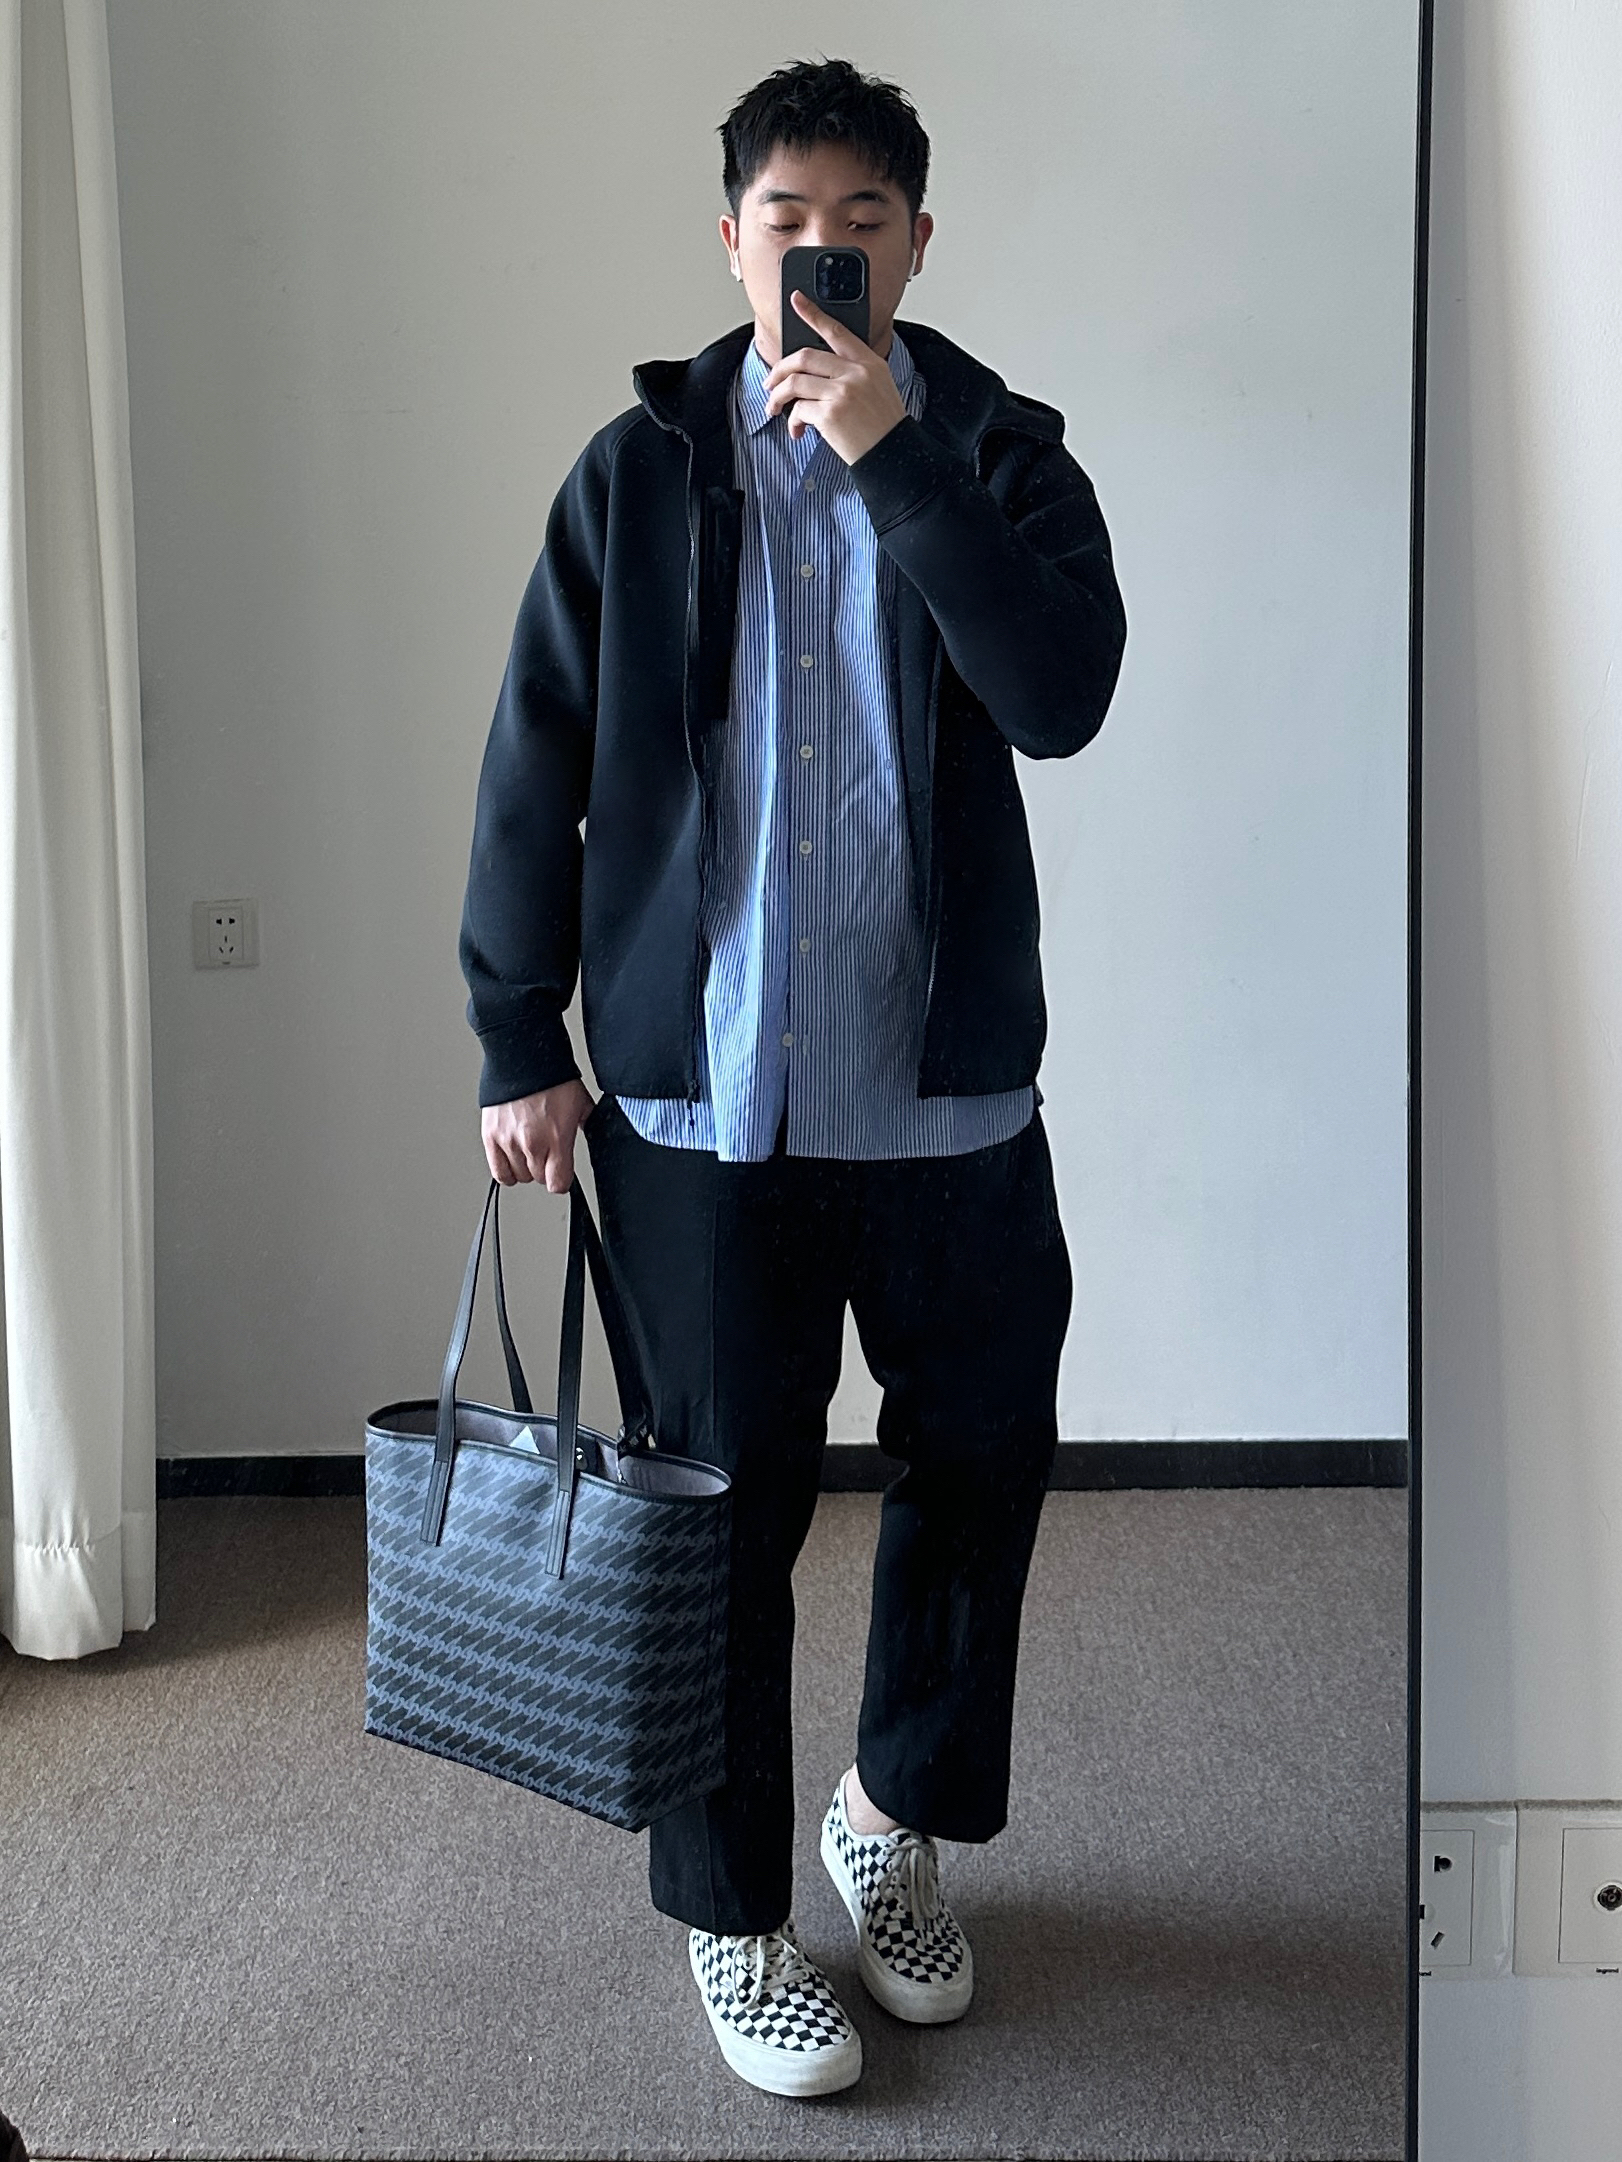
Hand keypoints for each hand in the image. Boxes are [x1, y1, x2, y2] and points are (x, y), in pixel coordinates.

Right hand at [481, 1078, 596, 1193]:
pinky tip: (512, 1158)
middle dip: (544, 1169)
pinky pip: (498, 1172)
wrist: (524, 1056)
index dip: (561, 1180)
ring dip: (525, 1167)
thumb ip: (583, 1127)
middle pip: (538, 1179)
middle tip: (545, 1152)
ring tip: (528, 1150)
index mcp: (557, 1138)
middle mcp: (532, 1144)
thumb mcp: (581, 1104)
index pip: (558, 1184)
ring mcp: (509, 1142)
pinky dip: (506, 1169)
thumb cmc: (553, 1077)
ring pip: (518, 1176)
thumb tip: (592, 1137)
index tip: (561, 1173)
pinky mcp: (490, 1137)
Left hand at [764, 290, 907, 464]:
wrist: (894, 454)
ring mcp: (842, 393)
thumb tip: (813, 372)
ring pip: (795, 383)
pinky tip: (798, 431)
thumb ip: (852, 372)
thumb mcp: (878, 387)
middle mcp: (855, 373)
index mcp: (868, 362)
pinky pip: (799, 410)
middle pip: (804, 357)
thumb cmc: (883, 425)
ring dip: (777, 396)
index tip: (796, 300)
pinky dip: (793, 422)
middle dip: (779, 369)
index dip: (813, 313)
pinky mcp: (831, 414)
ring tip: (774, 407)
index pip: (836, 331)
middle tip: (771, 382)